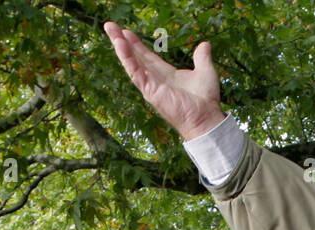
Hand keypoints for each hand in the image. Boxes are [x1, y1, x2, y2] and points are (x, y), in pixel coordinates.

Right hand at [103, 21, 225, 140]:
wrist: (205, 118)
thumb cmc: (205, 102)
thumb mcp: (205, 72)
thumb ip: (202, 58)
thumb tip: (205, 45)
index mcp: (167, 76)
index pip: (148, 57)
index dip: (137, 45)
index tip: (127, 32)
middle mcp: (156, 80)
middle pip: (135, 57)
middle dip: (122, 41)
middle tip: (110, 26)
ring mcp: (151, 86)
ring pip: (131, 62)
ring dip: (120, 46)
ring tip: (110, 29)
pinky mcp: (150, 90)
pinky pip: (135, 71)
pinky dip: (127, 57)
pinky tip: (119, 44)